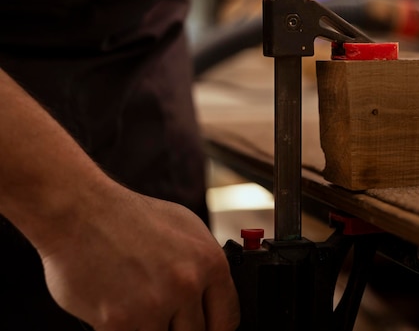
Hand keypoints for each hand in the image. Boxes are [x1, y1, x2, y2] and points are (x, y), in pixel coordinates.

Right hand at [38, 187, 238, 330]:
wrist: (80, 210)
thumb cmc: (130, 217)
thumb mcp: (186, 229)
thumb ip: (204, 267)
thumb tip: (216, 298)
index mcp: (210, 262)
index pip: (228, 319)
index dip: (214, 327)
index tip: (203, 327)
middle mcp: (187, 284)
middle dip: (178, 327)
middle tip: (161, 312)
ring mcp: (154, 304)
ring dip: (150, 329)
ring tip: (136, 306)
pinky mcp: (119, 322)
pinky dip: (122, 330)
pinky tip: (114, 312)